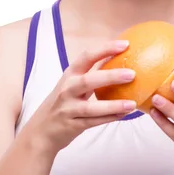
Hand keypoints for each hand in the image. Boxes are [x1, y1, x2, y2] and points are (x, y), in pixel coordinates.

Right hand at [24, 39, 136, 153]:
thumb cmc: (63, 102)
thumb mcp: (73, 83)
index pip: (87, 57)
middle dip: (111, 76)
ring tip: (132, 104)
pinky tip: (124, 115)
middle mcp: (67, 89)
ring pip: (91, 107)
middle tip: (132, 74)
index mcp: (70, 75)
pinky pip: (93, 122)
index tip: (124, 44)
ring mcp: (68, 108)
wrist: (41, 129)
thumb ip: (93, 72)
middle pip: (89, 80)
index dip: (105, 49)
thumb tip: (119, 57)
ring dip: (113, 105)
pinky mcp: (72, 125)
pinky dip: (109, 118)